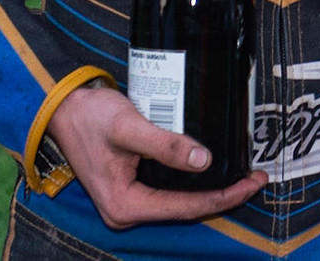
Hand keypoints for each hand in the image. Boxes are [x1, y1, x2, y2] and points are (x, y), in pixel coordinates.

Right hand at [47, 84, 265, 229]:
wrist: (63, 108)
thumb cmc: (89, 117)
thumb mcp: (130, 128)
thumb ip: (166, 145)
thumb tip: (204, 159)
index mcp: (125, 205)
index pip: (186, 207)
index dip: (223, 197)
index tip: (251, 184)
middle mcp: (127, 211)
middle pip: (186, 208)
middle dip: (223, 195)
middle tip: (257, 179)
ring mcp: (130, 201)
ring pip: (180, 201)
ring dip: (211, 189)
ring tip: (244, 175)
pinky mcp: (133, 188)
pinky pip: (170, 191)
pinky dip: (194, 182)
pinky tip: (215, 170)